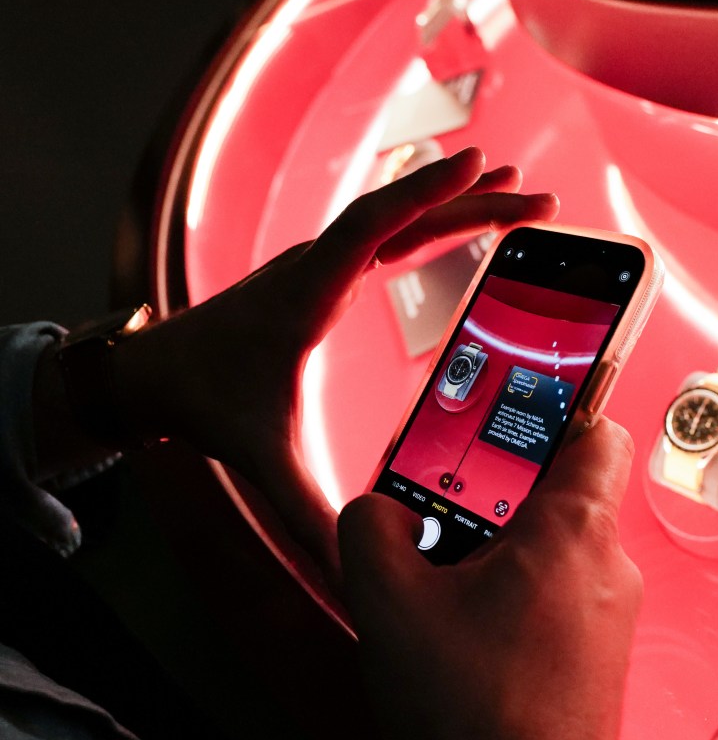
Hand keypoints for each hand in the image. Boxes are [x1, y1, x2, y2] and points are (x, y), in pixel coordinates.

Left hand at [112, 148, 557, 579]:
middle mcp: (317, 266)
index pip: (372, 229)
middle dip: (474, 202)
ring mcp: (323, 263)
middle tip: (539, 197)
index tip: (478, 169)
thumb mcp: (263, 462)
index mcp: (307, 297)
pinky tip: (463, 216)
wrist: (156, 373)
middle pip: (403, 215)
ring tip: (518, 191)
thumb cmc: (206, 405)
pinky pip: (390, 232)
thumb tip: (355, 570)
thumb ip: (308, 516)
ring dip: (459, 203)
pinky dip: (434, 218)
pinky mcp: (327, 270)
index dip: (426, 196)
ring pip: (399, 217)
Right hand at [338, 418, 642, 739]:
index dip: (559, 405)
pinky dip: (515, 587)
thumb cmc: (479, 718)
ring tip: (446, 569)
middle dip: (500, 487)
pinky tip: (466, 621)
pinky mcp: (596, 652)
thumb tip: (378, 509)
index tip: (519, 399)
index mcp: (574, 532)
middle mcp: (606, 566)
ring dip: (501, 543)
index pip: (596, 431)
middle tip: (448, 496)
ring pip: (555, 544)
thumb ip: (371, 530)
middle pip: (562, 487)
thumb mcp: (391, 607)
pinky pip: (558, 590)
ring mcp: (608, 612)